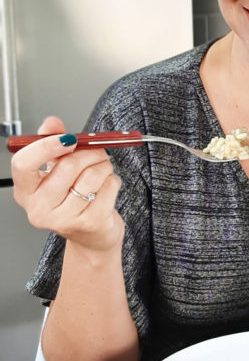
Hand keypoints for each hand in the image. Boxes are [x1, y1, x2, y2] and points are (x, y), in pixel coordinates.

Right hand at [11, 116, 123, 252]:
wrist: (91, 236)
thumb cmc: (73, 199)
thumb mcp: (56, 169)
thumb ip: (53, 142)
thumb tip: (51, 123)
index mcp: (26, 191)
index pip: (23, 164)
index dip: (46, 146)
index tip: (67, 139)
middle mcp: (40, 208)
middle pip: (67, 166)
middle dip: (89, 152)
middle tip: (95, 152)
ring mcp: (64, 219)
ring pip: (92, 174)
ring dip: (103, 165)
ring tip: (101, 170)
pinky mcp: (90, 222)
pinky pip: (108, 186)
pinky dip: (112, 180)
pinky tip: (105, 187)